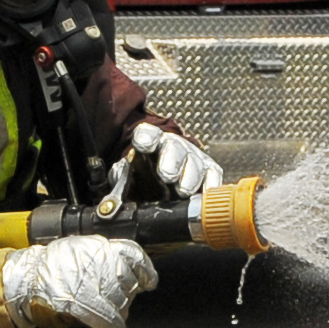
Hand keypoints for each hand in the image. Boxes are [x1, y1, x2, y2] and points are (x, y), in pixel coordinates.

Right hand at [3, 238, 157, 327]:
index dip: (145, 271)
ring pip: (122, 302)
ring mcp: (95, 282)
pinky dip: (114, 327)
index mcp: (101, 246)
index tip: (149, 281)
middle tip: (111, 301)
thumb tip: (125, 269)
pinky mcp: (86, 303)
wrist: (24, 279)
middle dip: (124, 295)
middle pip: (129, 283)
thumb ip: (102, 257)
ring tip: (104, 313)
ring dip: (118, 311)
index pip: (134, 255)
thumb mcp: (78, 249)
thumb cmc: (49, 267)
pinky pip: (111, 319)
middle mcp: (102, 262)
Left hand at [109, 123, 223, 201]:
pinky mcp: (209, 171)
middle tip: (167, 175)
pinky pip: (213, 176)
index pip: (147, 133)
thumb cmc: (144, 178)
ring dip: (190, 177)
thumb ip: (121, 179)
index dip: (146, 138)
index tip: (143, 144)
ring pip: (195, 163)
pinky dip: (210, 185)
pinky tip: (203, 194)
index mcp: (150, 141)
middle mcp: (174, 146)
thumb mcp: (126, 177)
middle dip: (171, 161)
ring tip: (183, 191)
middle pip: (175, 148)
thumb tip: (115, 192)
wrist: (161, 182)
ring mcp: (193, 158)